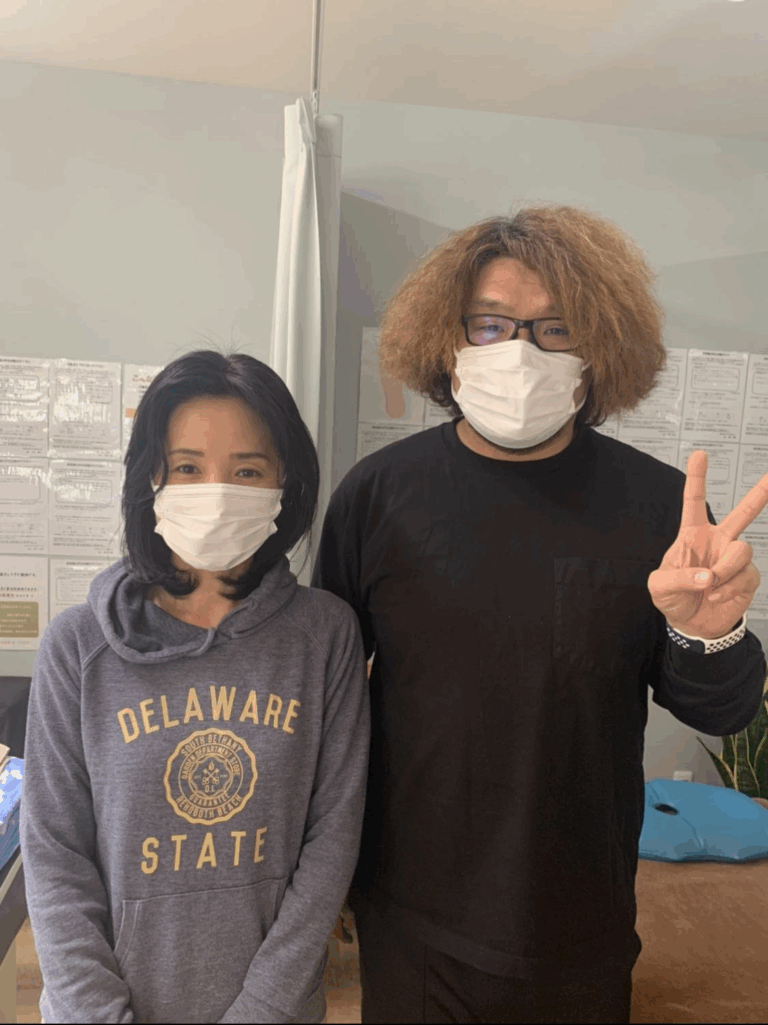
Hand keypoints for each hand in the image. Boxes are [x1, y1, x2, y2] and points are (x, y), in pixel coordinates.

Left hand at [648, 451, 767, 638]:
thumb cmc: (673, 599)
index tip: (699, 455)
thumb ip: (678, 577)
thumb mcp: (659, 587)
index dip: (697, 479)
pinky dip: (729, 588)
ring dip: (726, 569)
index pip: (694, 502)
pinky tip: (717, 596)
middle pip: (742, 514)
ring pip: (742, 550)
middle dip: (759, 495)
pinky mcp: (747, 578)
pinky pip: (746, 575)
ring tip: (711, 585)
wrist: (691, 625)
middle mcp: (717, 542)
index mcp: (693, 535)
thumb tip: (707, 575)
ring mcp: (733, 559)